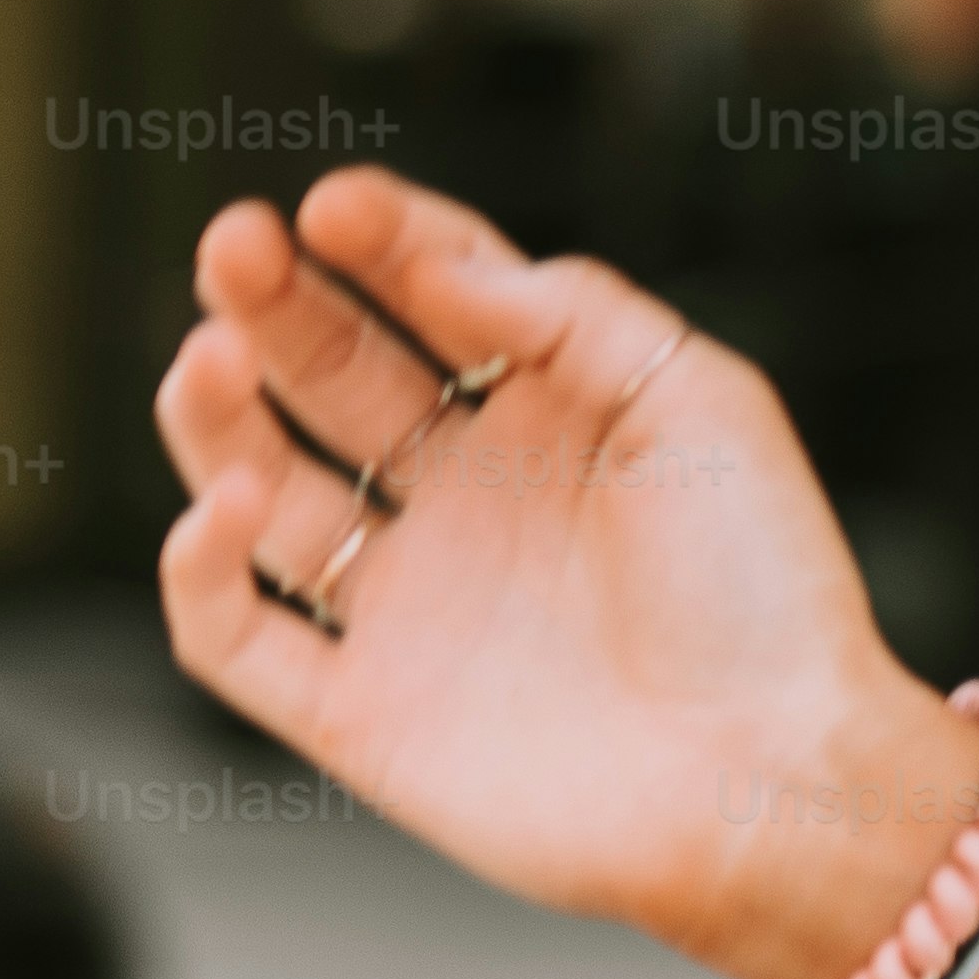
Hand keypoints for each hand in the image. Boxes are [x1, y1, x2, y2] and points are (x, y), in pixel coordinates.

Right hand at [150, 166, 963, 978]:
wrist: (779, 773)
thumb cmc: (767, 595)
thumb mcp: (703, 407)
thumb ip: (574, 316)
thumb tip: (445, 263)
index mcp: (552, 417)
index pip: (434, 299)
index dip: (382, 244)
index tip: (336, 206)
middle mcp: (466, 499)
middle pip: (330, 377)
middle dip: (272, 303)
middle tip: (234, 244)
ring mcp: (407, 602)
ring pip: (257, 488)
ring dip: (215, 414)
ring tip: (211, 352)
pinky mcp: (360, 711)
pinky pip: (235, 636)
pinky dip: (199, 568)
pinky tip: (229, 500)